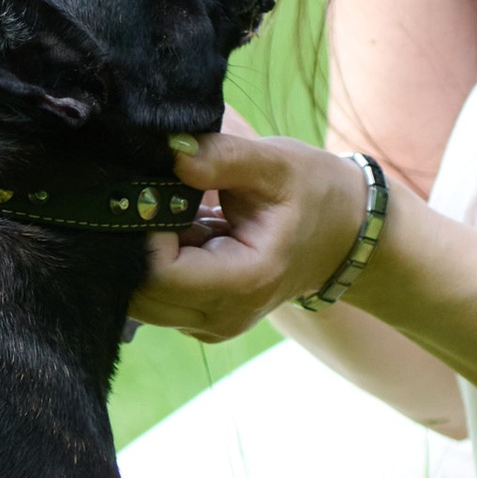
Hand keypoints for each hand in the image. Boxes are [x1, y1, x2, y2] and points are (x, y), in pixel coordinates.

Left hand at [127, 130, 372, 338]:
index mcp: (245, 281)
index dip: (143, 232)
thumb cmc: (313, 195)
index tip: (152, 191)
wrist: (343, 235)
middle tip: (152, 197)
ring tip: (172, 214)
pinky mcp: (201, 321)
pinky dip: (154, 266)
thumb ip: (222, 157)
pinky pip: (156, 298)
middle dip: (133, 244)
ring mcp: (211, 326)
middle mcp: (224, 317)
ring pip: (141, 299)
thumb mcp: (275, 165)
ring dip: (142, 255)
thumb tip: (170, 151)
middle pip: (141, 293)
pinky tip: (180, 234)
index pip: (160, 273)